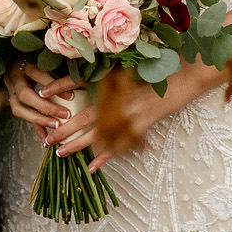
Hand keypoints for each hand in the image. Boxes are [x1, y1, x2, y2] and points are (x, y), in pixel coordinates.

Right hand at [7, 62, 78, 132]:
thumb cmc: (34, 58)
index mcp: (22, 63)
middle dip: (45, 107)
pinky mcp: (12, 102)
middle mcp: (13, 77)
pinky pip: (23, 117)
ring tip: (56, 127)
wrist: (13, 60)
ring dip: (38, 120)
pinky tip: (46, 138)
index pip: (37, 73)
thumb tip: (78, 81)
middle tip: (64, 115)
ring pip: (19, 109)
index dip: (53, 84)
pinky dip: (35, 128)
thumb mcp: (44, 59)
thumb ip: (57, 69)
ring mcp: (10, 91)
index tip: (70, 95)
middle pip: (25, 95)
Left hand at [48, 64, 217, 171]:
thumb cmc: (163, 67)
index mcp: (115, 78)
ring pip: (99, 132)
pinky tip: (92, 167)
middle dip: (65, 127)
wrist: (189, 74)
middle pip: (86, 114)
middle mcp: (120, 96)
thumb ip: (115, 71)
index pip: (82, 82)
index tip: (42, 92)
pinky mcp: (144, 123)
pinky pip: (121, 143)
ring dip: (79, 144)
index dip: (61, 87)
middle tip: (47, 138)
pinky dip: (106, 156)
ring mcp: (131, 111)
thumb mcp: (136, 64)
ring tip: (60, 153)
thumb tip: (96, 76)